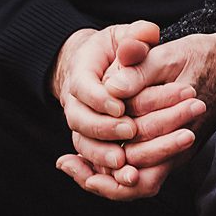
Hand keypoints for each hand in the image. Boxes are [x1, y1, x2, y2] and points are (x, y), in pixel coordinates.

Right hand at [50, 21, 162, 174]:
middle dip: (105, 128)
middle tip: (131, 130)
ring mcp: (82, 126)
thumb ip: (136, 36)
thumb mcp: (127, 36)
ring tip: (126, 162)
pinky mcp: (94, 143)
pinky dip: (105, 173)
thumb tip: (140, 41)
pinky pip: (93, 163)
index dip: (100, 99)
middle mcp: (75, 104)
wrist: (103, 68)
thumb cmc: (119, 49)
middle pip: (80, 122)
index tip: (121, 106)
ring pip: (84, 145)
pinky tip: (129, 179)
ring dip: (103, 155)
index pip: (84, 89)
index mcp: (81, 75)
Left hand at [56, 28, 215, 200]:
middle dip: (100, 178)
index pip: (139, 156)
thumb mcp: (171, 54)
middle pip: (139, 180)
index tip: (70, 157)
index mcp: (180, 126)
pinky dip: (117, 166)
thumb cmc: (201, 56)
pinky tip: (89, 156)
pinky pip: (145, 168)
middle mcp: (179, 146)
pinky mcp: (172, 145)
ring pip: (141, 179)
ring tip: (70, 164)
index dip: (103, 161)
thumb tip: (112, 87)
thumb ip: (140, 68)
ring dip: (106, 177)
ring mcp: (177, 148)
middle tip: (66, 164)